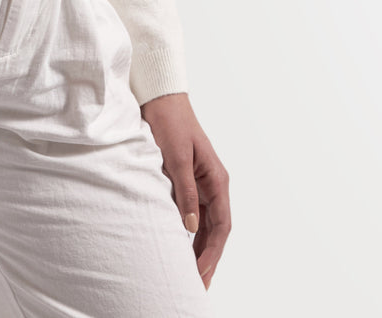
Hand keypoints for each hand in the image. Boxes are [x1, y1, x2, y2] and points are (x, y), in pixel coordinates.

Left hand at [140, 92, 229, 290]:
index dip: (212, 252)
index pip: (221, 225)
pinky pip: (192, 211)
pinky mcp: (186, 179)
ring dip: (198, 248)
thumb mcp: (176, 157)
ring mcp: (200, 182)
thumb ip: (184, 191)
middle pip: (215, 230)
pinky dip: (188, 231)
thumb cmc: (169, 122)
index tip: (200, 272)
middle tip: (197, 285)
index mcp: (217, 179)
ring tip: (189, 273)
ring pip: (204, 224)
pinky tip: (180, 245)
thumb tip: (189, 226)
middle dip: (208, 258)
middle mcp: (212, 184)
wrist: (160, 97)